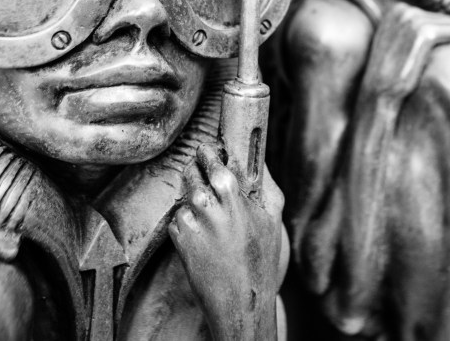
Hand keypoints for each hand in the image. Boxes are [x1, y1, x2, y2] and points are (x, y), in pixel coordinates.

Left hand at [169, 143, 283, 340]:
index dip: (208, 154)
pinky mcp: (179, 240)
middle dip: (195, 171)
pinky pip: (177, 218)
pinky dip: (185, 220)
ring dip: (191, 198)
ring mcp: (191, 224)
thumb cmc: (260, 258)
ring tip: (208, 214)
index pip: (212, 161)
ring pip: (183, 195)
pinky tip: (202, 234)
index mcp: (233, 197)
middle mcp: (209, 207)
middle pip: (192, 173)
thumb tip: (258, 158)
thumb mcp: (272, 217)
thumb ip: (265, 183)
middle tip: (202, 174)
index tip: (207, 151)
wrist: (242, 299)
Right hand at [357, 3, 449, 107]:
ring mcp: (411, 21)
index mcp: (395, 11)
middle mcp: (402, 11)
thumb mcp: (396, 52)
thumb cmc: (389, 81)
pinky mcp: (422, 35)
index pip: (430, 14)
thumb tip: (439, 31)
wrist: (378, 97)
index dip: (449, 23)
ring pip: (449, 22)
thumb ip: (411, 37)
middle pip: (441, 16)